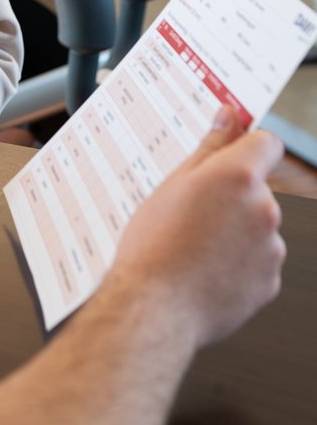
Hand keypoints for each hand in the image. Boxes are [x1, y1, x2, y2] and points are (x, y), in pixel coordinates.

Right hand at [112, 106, 285, 349]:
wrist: (154, 306)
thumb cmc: (155, 246)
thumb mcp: (174, 184)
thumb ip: (210, 147)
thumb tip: (229, 117)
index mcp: (238, 177)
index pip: (265, 143)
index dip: (247, 146)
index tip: (231, 151)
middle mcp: (263, 208)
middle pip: (257, 188)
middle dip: (232, 196)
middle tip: (193, 212)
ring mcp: (271, 248)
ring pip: (257, 227)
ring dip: (236, 231)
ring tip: (195, 246)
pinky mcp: (270, 282)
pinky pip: (257, 262)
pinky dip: (239, 263)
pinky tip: (207, 269)